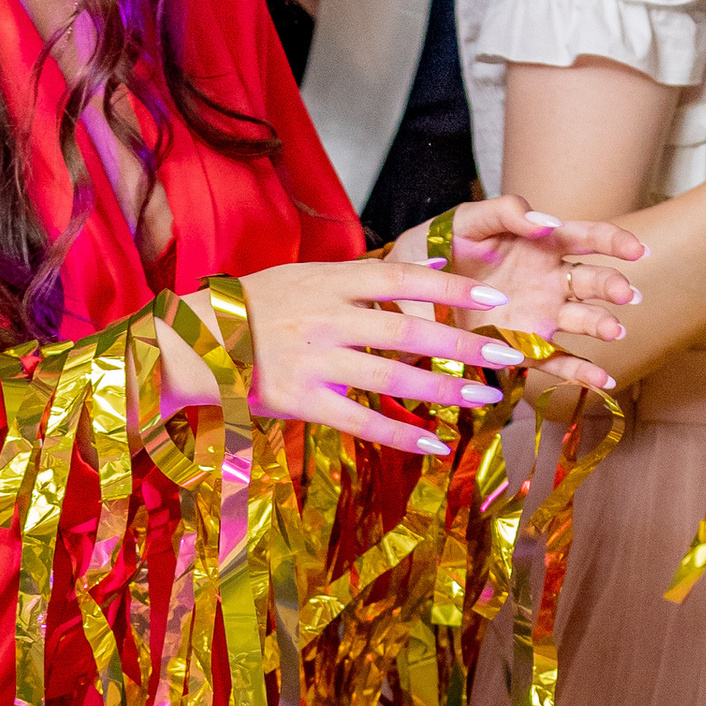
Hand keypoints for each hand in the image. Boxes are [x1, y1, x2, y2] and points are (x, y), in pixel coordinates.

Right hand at [228, 255, 593, 458]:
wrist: (194, 342)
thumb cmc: (257, 306)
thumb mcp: (307, 274)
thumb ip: (366, 276)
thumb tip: (433, 262)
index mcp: (330, 280)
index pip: (402, 278)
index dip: (452, 287)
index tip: (497, 295)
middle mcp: (325, 318)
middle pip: (407, 330)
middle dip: (464, 343)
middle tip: (511, 352)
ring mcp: (312, 362)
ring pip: (391, 378)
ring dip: (444, 390)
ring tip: (487, 396)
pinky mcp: (299, 401)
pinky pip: (360, 421)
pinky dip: (400, 434)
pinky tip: (436, 444)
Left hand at [392, 194, 648, 353]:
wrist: (402, 288)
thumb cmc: (440, 245)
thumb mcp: (468, 219)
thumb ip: (507, 212)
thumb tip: (546, 222)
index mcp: (542, 244)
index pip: (588, 238)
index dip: (614, 242)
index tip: (637, 250)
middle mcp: (549, 280)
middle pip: (592, 282)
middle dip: (612, 287)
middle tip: (625, 295)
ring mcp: (540, 315)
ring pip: (582, 320)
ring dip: (601, 325)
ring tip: (614, 331)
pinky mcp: (523, 346)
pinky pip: (557, 360)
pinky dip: (581, 373)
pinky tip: (604, 381)